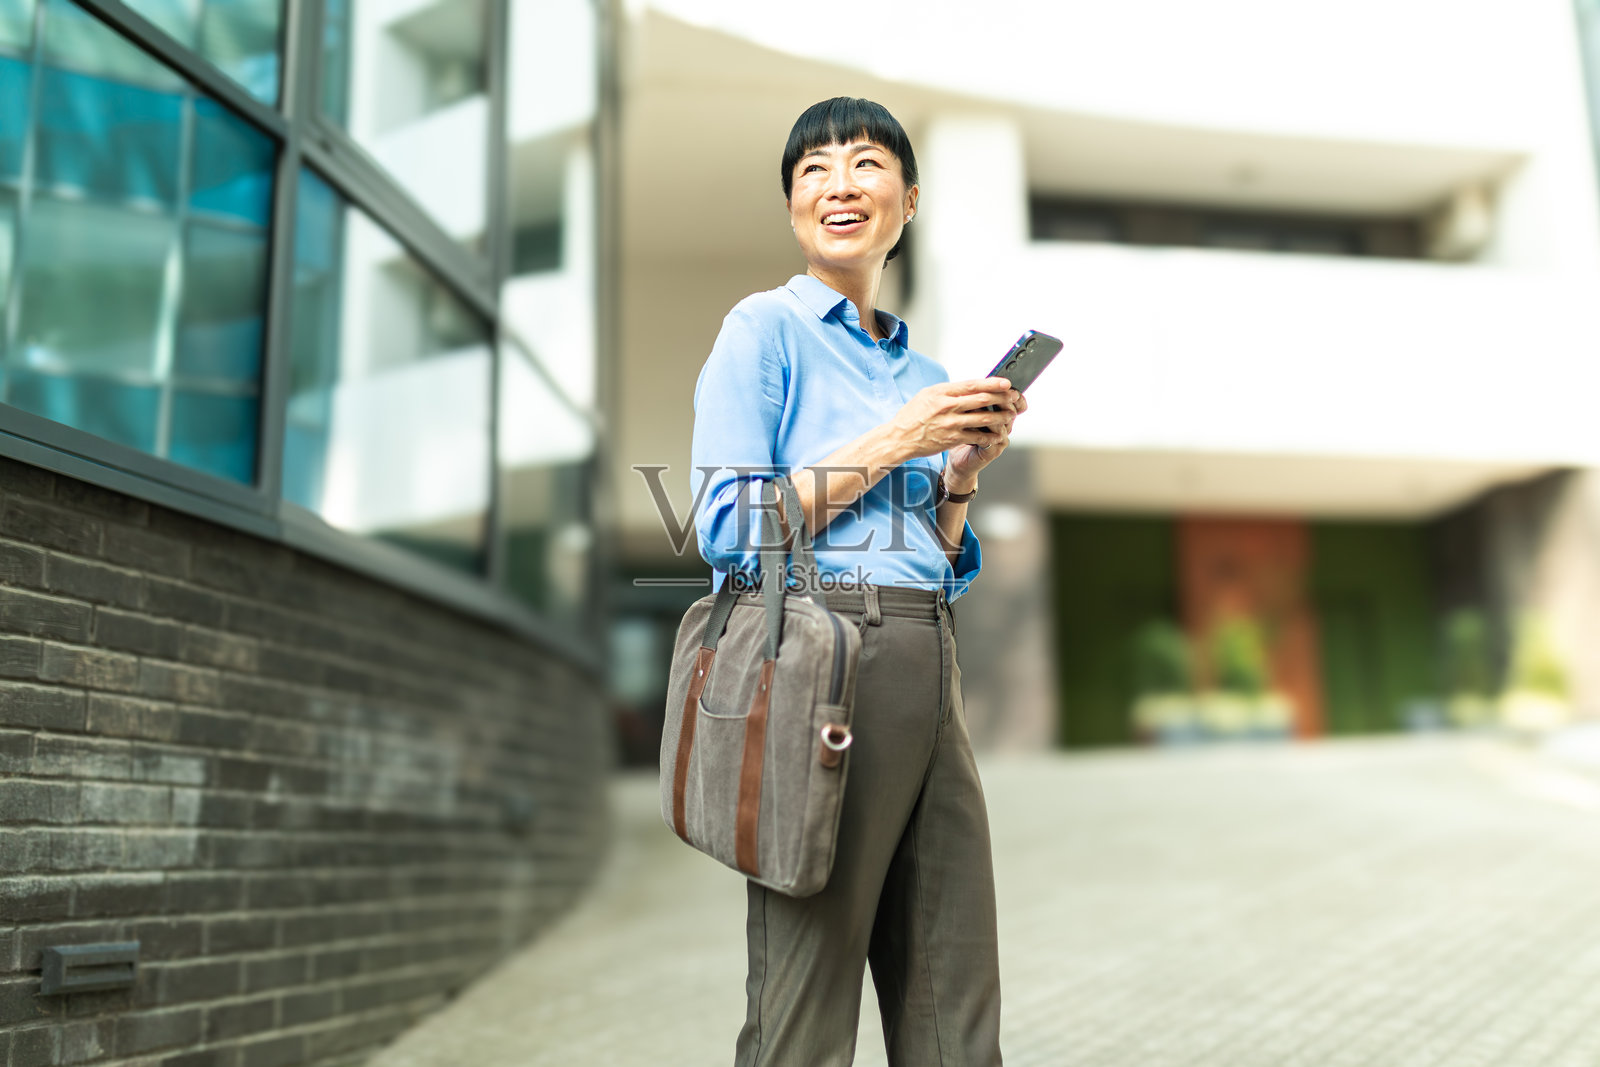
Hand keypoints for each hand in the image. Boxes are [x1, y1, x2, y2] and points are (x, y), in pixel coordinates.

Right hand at [887, 378, 1016, 463]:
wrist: (900, 438)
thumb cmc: (913, 415)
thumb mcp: (928, 395)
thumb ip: (948, 391)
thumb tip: (968, 387)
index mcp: (942, 392)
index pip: (972, 385)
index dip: (992, 383)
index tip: (1006, 382)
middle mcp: (948, 406)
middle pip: (982, 399)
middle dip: (1002, 398)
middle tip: (1013, 397)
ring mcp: (951, 423)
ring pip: (983, 417)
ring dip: (1000, 416)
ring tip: (1010, 415)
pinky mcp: (952, 439)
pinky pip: (977, 436)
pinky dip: (989, 435)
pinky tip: (997, 434)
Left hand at [945, 387, 1025, 491]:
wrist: (956, 461)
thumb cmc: (959, 434)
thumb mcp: (963, 413)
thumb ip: (969, 399)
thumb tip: (968, 381)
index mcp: (999, 413)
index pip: (1013, 399)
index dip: (1010, 390)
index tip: (1004, 381)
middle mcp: (1004, 424)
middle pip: (1010, 407)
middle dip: (1000, 398)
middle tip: (990, 389)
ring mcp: (1001, 438)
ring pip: (1003, 421)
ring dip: (991, 411)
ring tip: (978, 404)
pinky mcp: (994, 450)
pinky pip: (995, 437)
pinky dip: (985, 428)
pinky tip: (973, 422)